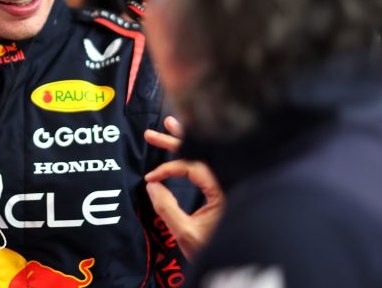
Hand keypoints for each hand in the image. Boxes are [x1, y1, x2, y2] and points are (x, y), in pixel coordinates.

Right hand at [144, 116, 224, 260]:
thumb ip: (167, 209)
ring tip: (169, 124)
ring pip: (207, 156)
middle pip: (202, 152)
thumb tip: (152, 186)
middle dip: (174, 142)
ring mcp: (230, 184)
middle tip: (151, 134)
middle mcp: (231, 181)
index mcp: (226, 189)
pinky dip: (196, 154)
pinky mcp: (226, 190)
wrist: (239, 264)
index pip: (193, 166)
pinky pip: (210, 166)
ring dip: (186, 141)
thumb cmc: (218, 251)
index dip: (168, 169)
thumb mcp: (187, 234)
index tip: (151, 178)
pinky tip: (184, 144)